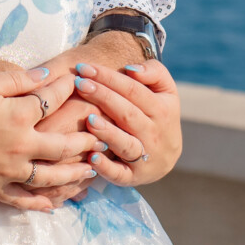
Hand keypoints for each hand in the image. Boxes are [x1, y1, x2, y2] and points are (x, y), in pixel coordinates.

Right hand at [0, 28, 148, 203]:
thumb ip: (15, 79)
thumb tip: (46, 74)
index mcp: (18, 116)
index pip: (51, 100)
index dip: (67, 88)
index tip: (80, 81)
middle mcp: (22, 146)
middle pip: (62, 145)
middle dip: (85, 140)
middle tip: (104, 137)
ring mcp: (11, 171)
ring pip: (51, 176)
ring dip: (74, 174)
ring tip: (91, 171)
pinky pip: (25, 199)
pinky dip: (41, 203)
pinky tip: (54, 205)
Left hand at [63, 57, 182, 186]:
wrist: (165, 156)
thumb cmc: (157, 114)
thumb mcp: (164, 90)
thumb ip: (153, 72)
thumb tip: (131, 70)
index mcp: (161, 109)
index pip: (133, 90)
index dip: (109, 77)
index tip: (84, 67)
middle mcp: (154, 133)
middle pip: (127, 113)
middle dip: (102, 97)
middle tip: (79, 84)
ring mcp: (144, 157)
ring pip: (126, 144)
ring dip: (108, 132)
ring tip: (88, 119)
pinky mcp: (132, 177)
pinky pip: (120, 174)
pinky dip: (106, 168)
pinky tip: (91, 158)